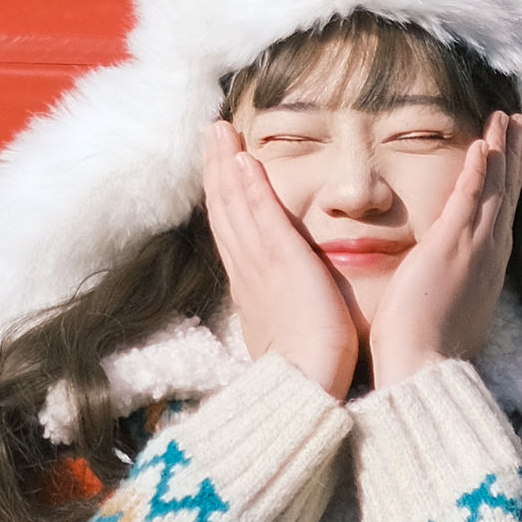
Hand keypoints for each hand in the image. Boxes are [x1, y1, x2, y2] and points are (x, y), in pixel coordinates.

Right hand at [202, 122, 361, 399]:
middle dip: (216, 170)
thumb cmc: (309, 372)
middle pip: (224, 210)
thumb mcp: (291, 335)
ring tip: (219, 131)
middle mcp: (248, 272)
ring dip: (225, 165)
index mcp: (251, 289)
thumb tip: (294, 308)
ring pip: (234, 205)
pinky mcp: (280, 261)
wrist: (307, 390)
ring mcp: (260, 265)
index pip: (233, 232)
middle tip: (211, 133)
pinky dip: (249, 186)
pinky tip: (245, 158)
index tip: (223, 168)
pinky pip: (260, 215)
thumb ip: (290, 312)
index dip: (224, 197)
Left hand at [368, 111, 521, 388]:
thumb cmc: (427, 351)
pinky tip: (482, 145)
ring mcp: (474, 248)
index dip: (508, 181)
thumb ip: (449, 289)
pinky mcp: (452, 246)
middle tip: (520, 122)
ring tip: (506, 118)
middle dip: (514, 155)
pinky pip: (469, 198)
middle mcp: (489, 254)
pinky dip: (478, 170)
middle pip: (506, 193)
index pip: (500, 214)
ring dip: (500, 150)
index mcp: (486, 269)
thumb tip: (441, 284)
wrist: (424, 370)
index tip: (510, 154)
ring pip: (494, 188)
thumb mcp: (446, 311)